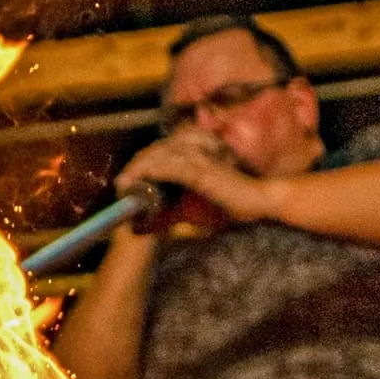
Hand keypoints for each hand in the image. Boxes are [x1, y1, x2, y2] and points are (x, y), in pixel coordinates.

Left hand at [116, 126, 274, 230]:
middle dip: (135, 167)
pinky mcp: (202, 170)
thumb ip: (170, 213)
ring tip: (125, 184)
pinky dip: (153, 173)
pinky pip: (172, 168)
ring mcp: (198, 158)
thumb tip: (144, 226)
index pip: (158, 153)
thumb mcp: (192, 209)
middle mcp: (194, 152)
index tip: (125, 182)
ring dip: (140, 169)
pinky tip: (141, 181)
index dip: (140, 164)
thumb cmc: (230, 204)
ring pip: (159, 157)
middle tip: (121, 184)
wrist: (258, 202)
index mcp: (192, 156)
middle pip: (154, 152)